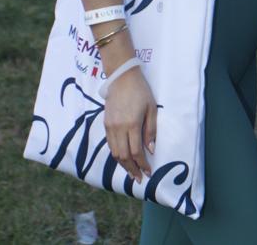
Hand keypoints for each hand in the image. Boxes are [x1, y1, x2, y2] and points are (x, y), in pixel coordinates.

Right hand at [103, 66, 156, 182]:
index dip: (142, 164)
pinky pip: (110, 144)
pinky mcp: (105, 124)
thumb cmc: (141, 92)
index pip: (136, 152)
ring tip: (131, 172)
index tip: (148, 172)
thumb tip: (151, 150)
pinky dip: (116, 154)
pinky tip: (122, 158)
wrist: (122, 78)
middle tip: (138, 178)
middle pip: (123, 156)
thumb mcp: (151, 109)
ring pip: (115, 152)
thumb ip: (150, 130)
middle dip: (131, 169)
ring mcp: (110, 127)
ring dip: (123, 164)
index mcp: (132, 125)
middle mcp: (118, 128)